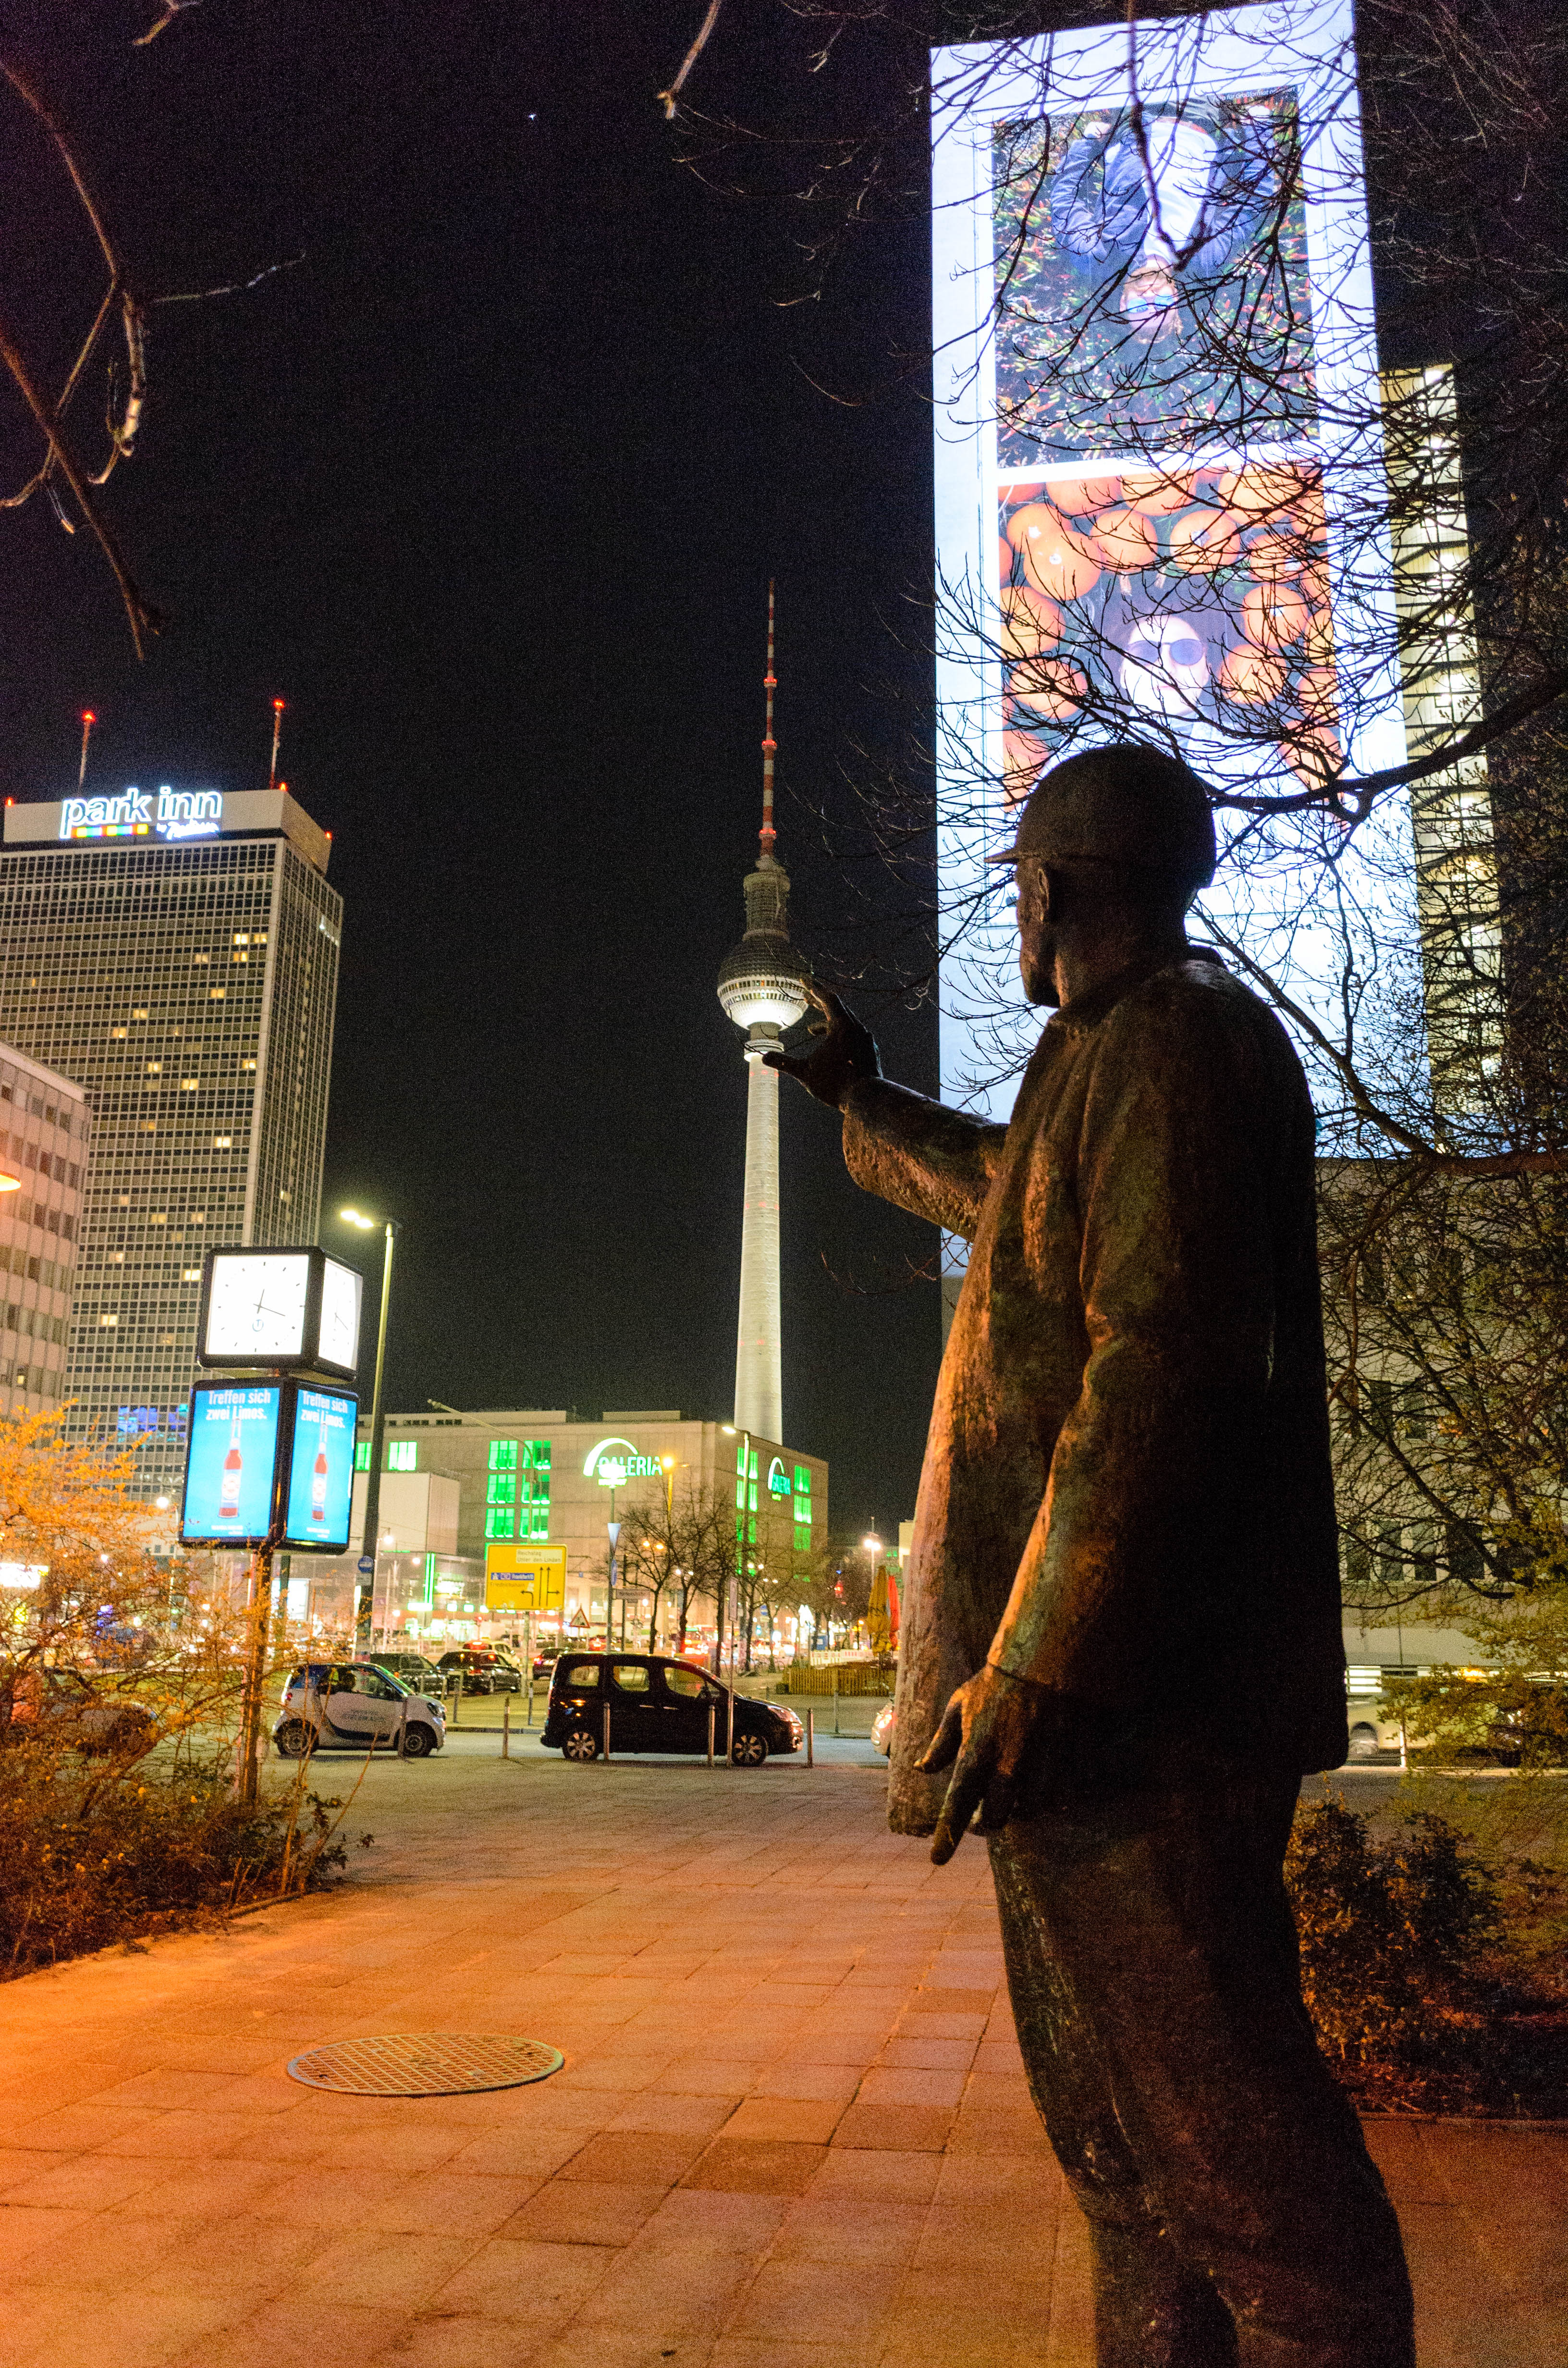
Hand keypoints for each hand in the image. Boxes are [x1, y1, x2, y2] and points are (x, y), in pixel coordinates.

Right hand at [763, 985, 880, 1110]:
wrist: (867, 1099)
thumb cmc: (836, 1084)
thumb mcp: (805, 1072)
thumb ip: (784, 1063)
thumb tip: (763, 1057)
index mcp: (841, 1026)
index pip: (827, 998)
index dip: (814, 988)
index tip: (804, 979)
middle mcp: (856, 1028)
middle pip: (837, 1007)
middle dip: (819, 1001)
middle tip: (806, 997)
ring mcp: (866, 1039)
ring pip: (846, 1023)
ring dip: (828, 1022)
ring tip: (812, 1030)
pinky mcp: (870, 1051)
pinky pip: (853, 1035)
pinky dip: (839, 1035)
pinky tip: (831, 1048)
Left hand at [918, 1663, 1053, 1864]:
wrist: (1046, 1659)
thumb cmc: (996, 1682)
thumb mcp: (959, 1705)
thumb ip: (941, 1742)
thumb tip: (922, 1769)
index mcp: (978, 1751)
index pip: (958, 1805)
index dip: (947, 1836)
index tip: (937, 1860)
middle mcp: (1010, 1766)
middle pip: (998, 1818)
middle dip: (989, 1821)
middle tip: (984, 1815)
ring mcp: (1041, 1767)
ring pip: (1030, 1812)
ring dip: (1019, 1810)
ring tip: (1014, 1797)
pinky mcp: (1068, 1764)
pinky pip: (1060, 1797)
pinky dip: (1049, 1798)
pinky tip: (1042, 1785)